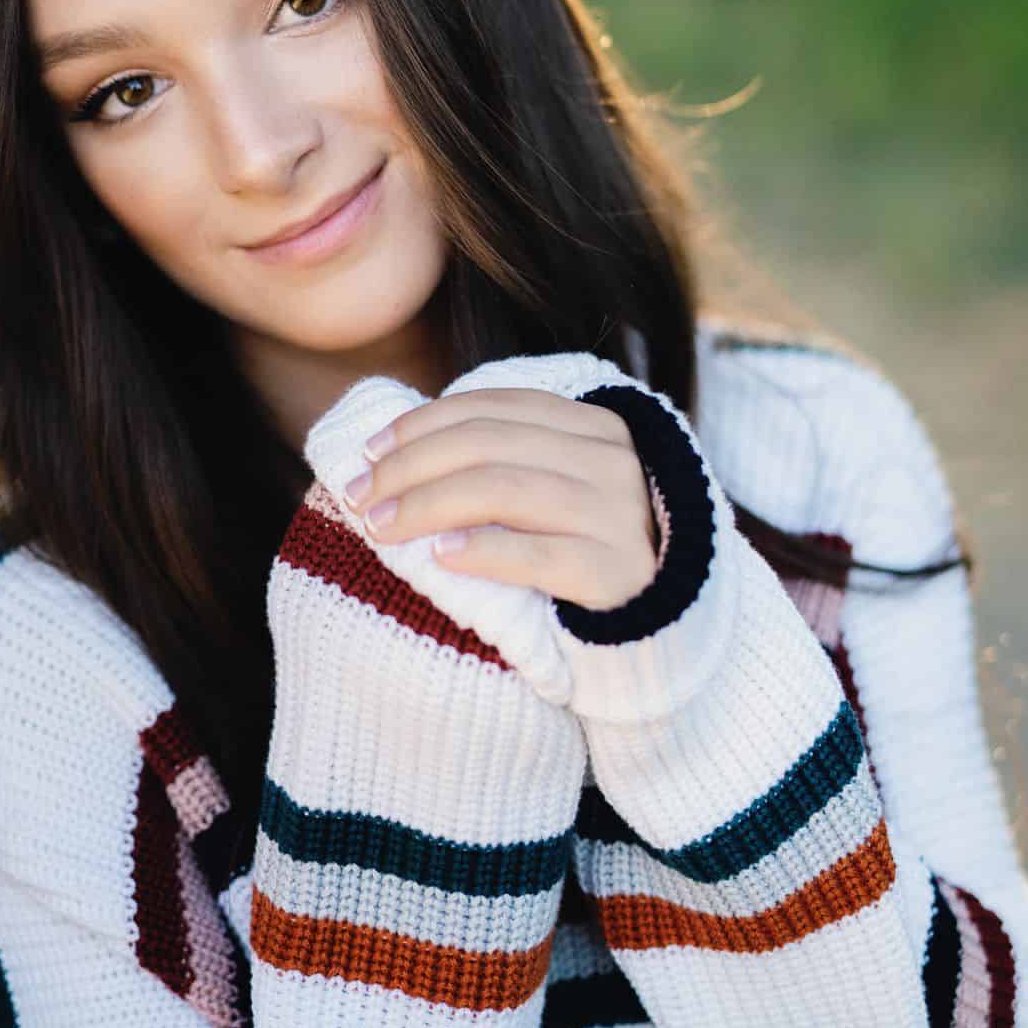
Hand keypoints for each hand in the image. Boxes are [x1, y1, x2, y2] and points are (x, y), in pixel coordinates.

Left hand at [339, 387, 661, 611]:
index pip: (493, 407)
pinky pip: (538, 555)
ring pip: (504, 490)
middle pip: (489, 445)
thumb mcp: (555, 487)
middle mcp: (611, 459)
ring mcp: (619, 513)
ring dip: (427, 505)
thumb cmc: (585, 549)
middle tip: (361, 496)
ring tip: (380, 528)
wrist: (666, 620)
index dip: (423, 423)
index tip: (370, 451)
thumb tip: (393, 450)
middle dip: (410, 466)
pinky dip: (483, 551)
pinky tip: (440, 557)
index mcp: (593, 426)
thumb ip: (499, 460)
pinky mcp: (617, 572)